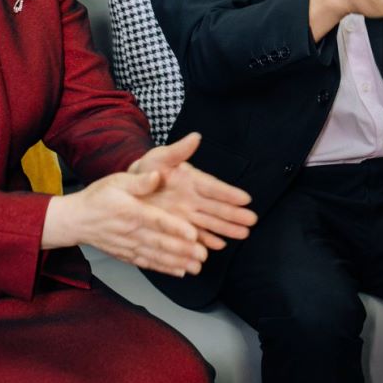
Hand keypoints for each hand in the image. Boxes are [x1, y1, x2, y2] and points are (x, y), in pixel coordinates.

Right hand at [44, 169, 207, 276]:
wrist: (76, 220)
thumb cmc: (98, 197)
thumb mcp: (116, 181)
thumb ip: (139, 181)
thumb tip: (156, 175)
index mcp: (130, 211)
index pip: (156, 221)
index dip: (175, 227)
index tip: (193, 233)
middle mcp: (131, 231)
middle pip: (160, 243)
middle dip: (182, 250)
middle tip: (202, 255)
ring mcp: (129, 246)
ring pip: (156, 256)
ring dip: (177, 262)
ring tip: (197, 266)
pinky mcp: (127, 255)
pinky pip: (147, 263)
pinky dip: (163, 269)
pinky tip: (179, 272)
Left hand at [130, 132, 257, 250]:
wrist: (130, 187)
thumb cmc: (147, 168)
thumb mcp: (160, 157)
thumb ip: (178, 151)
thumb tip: (195, 137)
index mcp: (191, 180)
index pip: (213, 188)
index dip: (228, 193)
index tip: (245, 198)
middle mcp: (193, 198)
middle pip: (216, 208)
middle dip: (234, 214)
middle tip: (252, 220)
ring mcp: (186, 214)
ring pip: (210, 223)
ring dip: (226, 228)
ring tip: (244, 233)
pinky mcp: (177, 226)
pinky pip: (194, 235)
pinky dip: (206, 240)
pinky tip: (219, 245)